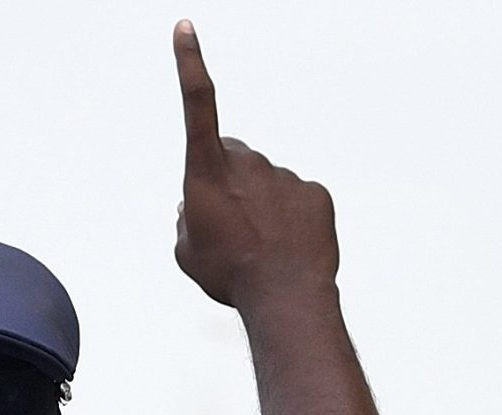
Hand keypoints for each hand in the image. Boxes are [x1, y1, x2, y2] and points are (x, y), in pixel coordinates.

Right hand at [172, 21, 340, 313]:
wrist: (286, 298)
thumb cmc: (230, 276)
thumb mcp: (188, 250)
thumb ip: (187, 219)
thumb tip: (195, 208)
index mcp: (209, 171)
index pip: (197, 105)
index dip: (189, 65)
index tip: (186, 29)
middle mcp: (248, 163)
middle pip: (235, 160)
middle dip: (233, 184)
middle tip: (236, 229)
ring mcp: (285, 175)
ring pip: (269, 184)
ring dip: (265, 208)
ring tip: (265, 246)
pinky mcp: (315, 192)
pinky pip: (299, 200)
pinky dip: (295, 220)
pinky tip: (292, 246)